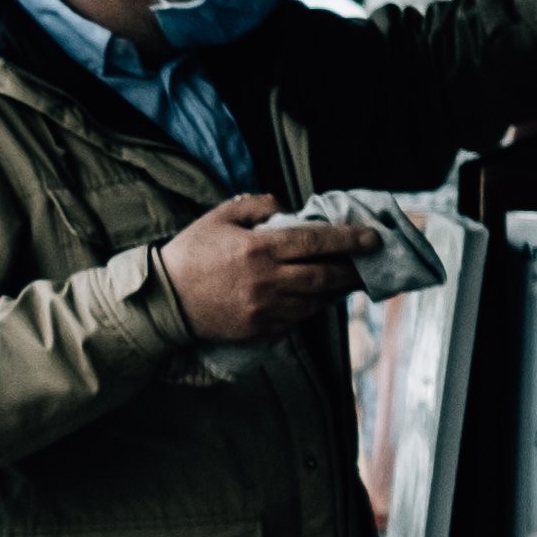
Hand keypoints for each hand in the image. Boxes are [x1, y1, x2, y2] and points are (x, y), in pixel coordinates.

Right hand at [161, 194, 370, 346]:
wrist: (164, 300)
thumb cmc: (190, 254)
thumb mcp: (219, 217)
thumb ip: (256, 205)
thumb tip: (286, 206)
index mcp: (260, 249)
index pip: (316, 241)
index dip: (349, 239)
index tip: (373, 238)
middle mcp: (269, 281)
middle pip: (325, 276)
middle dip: (351, 271)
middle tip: (367, 265)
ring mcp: (266, 309)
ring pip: (315, 301)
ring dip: (334, 292)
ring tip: (345, 281)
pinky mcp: (260, 330)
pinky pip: (296, 321)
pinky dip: (310, 309)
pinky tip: (314, 300)